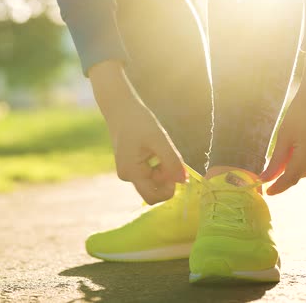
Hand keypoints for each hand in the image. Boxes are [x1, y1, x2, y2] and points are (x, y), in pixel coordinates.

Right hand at [89, 60, 186, 203]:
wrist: (121, 109)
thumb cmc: (139, 121)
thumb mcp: (160, 140)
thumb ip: (172, 162)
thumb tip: (184, 182)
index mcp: (131, 172)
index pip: (153, 197)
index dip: (169, 188)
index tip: (175, 169)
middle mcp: (127, 176)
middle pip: (154, 189)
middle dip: (166, 176)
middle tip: (168, 154)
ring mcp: (127, 172)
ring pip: (153, 180)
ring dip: (162, 168)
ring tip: (159, 148)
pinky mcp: (130, 166)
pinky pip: (149, 173)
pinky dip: (157, 164)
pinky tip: (154, 148)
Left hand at [260, 50, 305, 194]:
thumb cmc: (300, 112)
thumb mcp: (284, 137)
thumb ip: (275, 162)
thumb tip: (265, 179)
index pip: (290, 179)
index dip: (277, 188)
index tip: (266, 192)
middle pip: (300, 175)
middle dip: (286, 173)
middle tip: (272, 166)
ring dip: (298, 167)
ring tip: (289, 150)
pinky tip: (301, 148)